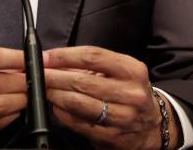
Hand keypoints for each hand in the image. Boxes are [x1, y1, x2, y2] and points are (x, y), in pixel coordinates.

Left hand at [43, 46, 181, 149]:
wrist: (154, 124)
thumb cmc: (129, 91)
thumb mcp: (118, 71)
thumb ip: (89, 64)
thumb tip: (53, 60)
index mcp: (132, 69)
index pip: (92, 56)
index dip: (65, 55)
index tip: (47, 57)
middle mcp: (131, 93)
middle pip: (84, 80)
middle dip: (55, 76)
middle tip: (39, 73)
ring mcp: (124, 117)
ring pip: (80, 103)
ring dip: (56, 95)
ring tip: (44, 89)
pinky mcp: (114, 137)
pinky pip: (81, 124)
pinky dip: (63, 114)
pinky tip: (56, 107)